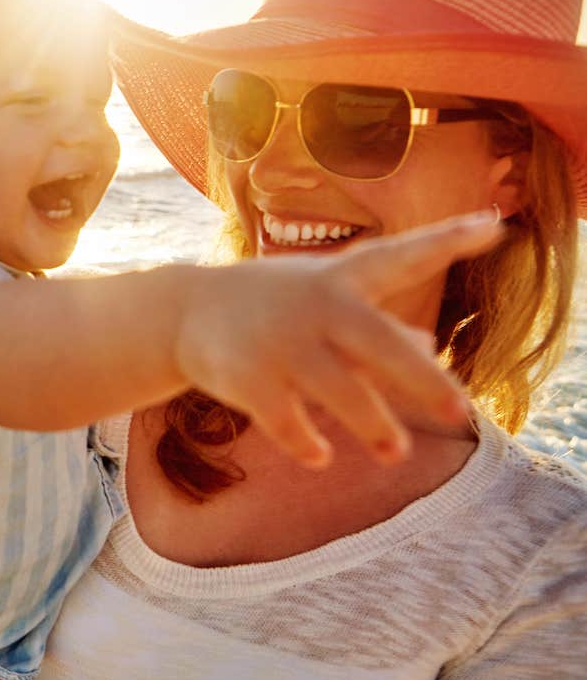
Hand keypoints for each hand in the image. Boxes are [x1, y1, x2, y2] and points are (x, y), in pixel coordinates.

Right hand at [176, 211, 500, 466]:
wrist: (184, 311)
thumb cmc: (270, 302)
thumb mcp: (321, 299)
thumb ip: (375, 322)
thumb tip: (428, 342)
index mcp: (340, 280)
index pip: (400, 256)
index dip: (447, 240)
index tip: (495, 223)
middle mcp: (314, 305)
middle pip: (376, 340)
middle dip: (420, 376)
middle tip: (460, 411)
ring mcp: (278, 341)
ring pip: (336, 387)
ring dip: (371, 422)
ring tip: (396, 451)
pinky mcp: (246, 376)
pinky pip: (285, 417)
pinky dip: (305, 440)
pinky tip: (321, 456)